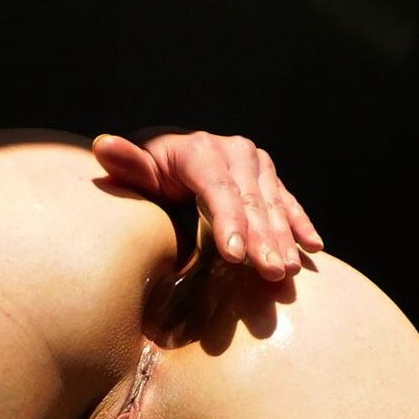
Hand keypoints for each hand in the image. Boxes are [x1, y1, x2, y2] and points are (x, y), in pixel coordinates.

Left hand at [91, 127, 323, 281]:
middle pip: (250, 201)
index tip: (235, 255)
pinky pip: (287, 202)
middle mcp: (233, 151)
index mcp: (200, 150)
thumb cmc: (149, 172)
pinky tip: (314, 246)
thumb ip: (126, 165)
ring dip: (284, 238)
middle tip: (271, 272)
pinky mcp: (267, 178)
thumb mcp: (137, 170)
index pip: (218, 189)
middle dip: (262, 239)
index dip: (229, 222)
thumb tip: (104, 146)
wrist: (168, 159)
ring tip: (289, 269)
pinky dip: (300, 223)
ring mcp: (254, 164)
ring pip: (272, 204)